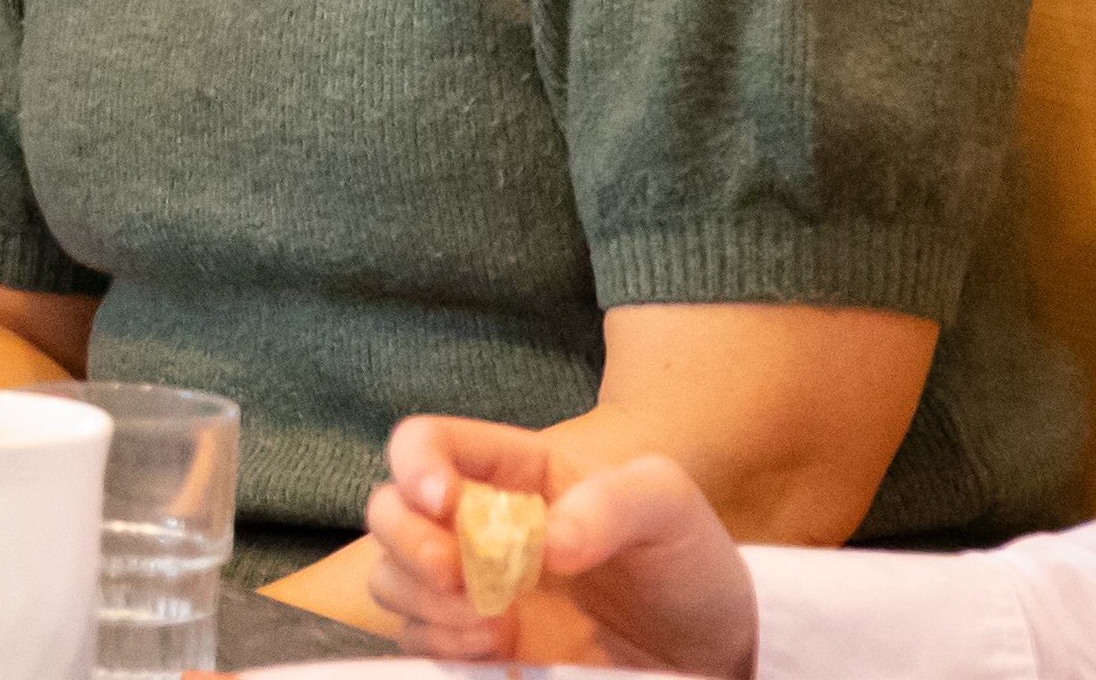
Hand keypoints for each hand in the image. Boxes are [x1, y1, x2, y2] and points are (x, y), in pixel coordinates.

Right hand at [364, 416, 758, 677]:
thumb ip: (614, 503)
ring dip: (423, 600)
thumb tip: (548, 542)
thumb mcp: (671, 508)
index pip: (430, 442)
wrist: (707, 653)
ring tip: (494, 624)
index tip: (444, 503)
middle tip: (457, 577)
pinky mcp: (474, 644)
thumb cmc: (687, 563)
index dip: (416, 464)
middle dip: (407, 540)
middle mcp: (478, 522)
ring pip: (389, 576)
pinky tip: (497, 650)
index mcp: (515, 471)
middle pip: (387, 508)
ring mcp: (471, 586)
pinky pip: (414, 637)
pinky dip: (439, 644)